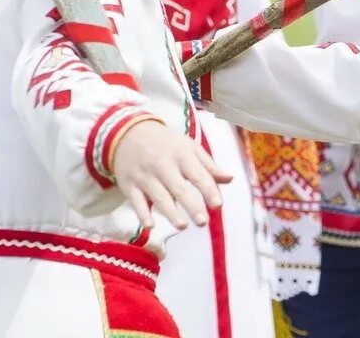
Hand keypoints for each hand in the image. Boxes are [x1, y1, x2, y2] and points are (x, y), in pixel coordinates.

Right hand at [111, 120, 232, 229]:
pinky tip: (150, 226)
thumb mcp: (189, 147)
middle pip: (179, 188)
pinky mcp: (129, 185)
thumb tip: (230, 179)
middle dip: (191, 205)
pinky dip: (142, 213)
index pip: (197, 174)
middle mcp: (163, 166)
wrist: (128, 133)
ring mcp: (145, 176)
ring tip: (183, 226)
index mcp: (181, 155)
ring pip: (159, 197)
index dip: (208, 190)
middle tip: (203, 222)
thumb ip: (209, 165)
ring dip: (170, 212)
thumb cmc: (166, 143)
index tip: (218, 205)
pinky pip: (136, 201)